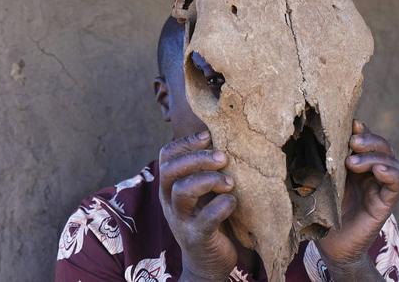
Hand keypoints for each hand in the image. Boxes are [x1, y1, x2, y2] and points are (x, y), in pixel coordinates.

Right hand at [158, 131, 236, 281]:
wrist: (207, 262)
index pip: (166, 156)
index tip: (207, 136)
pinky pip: (205, 219)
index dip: (185, 142)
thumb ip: (205, 170)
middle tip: (222, 157)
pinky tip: (232, 202)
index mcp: (170, 186)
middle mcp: (170, 201)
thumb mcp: (202, 192)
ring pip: (182, 191)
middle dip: (197, 159)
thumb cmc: (208, 218)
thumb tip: (226, 136)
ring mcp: (181, 220)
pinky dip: (221, 206)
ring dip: (209, 180)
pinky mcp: (197, 237)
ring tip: (230, 182)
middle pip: (171, 170)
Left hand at [317, 120, 398, 279]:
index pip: (364, 139)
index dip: (360, 130)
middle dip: (368, 140)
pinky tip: (378, 170)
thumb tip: (304, 138)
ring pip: (390, 160)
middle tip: (352, 142)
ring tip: (353, 162)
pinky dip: (390, 173)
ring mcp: (380, 186)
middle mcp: (370, 172)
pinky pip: (397, 183)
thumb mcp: (317, 182)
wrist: (330, 246)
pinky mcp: (386, 203)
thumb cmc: (320, 212)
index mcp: (353, 163)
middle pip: (380, 145)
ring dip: (374, 156)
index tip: (349, 123)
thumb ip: (318, 163)